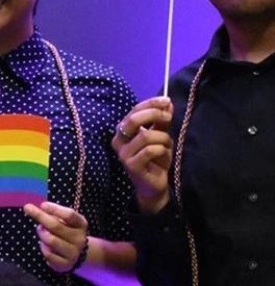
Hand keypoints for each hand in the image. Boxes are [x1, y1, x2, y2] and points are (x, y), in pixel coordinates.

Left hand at [24, 201, 88, 273]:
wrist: (78, 254)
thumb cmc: (67, 232)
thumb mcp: (66, 221)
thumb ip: (56, 215)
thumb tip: (42, 208)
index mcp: (81, 224)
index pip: (69, 215)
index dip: (55, 209)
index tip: (42, 204)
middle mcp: (80, 239)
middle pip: (57, 226)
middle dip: (40, 216)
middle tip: (28, 209)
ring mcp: (74, 253)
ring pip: (51, 240)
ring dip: (41, 234)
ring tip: (41, 230)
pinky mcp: (66, 264)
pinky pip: (48, 254)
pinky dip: (43, 247)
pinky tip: (44, 244)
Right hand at [111, 97, 173, 213]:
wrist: (153, 184)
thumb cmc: (155, 159)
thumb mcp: (160, 136)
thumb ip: (162, 121)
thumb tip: (168, 103)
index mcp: (123, 131)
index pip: (134, 111)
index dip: (150, 104)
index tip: (167, 101)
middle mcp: (118, 141)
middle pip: (133, 120)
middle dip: (154, 115)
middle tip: (168, 118)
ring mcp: (123, 154)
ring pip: (146, 136)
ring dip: (163, 139)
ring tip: (167, 146)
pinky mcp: (131, 165)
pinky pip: (150, 150)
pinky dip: (162, 150)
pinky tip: (163, 156)